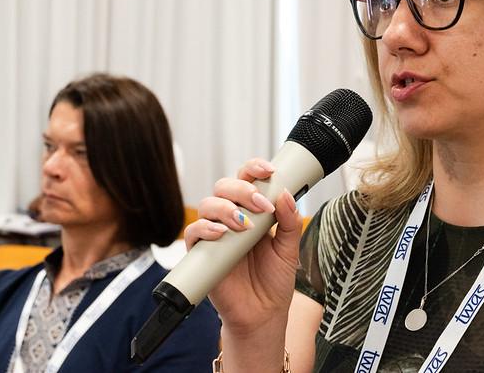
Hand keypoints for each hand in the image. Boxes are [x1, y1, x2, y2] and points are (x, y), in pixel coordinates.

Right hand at [184, 158, 302, 338]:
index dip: (254, 168)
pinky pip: (193, 232)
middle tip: (261, 205)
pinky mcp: (201, 253)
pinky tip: (222, 234)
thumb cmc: (274, 281)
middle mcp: (231, 218)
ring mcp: (215, 234)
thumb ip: (290, 221)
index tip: (269, 171)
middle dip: (242, 189)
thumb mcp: (290, 249)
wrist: (262, 315)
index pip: (247, 180)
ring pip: (208, 204)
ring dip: (226, 208)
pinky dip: (205, 228)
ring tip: (244, 225)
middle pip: (225, 186)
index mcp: (252, 211)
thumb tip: (285, 194)